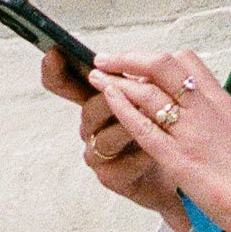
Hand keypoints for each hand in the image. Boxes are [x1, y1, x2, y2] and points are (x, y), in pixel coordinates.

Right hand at [44, 38, 186, 222]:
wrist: (176, 171)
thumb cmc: (160, 129)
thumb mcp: (149, 97)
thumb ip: (138, 79)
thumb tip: (139, 60)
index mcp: (95, 100)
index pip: (64, 84)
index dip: (55, 71)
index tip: (54, 54)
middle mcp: (91, 127)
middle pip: (88, 109)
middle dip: (109, 97)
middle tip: (127, 89)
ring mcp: (98, 154)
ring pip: (104, 139)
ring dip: (126, 127)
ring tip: (149, 117)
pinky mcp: (112, 178)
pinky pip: (123, 166)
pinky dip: (140, 156)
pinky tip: (155, 150)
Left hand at [89, 52, 230, 231]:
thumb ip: (220, 120)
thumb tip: (206, 117)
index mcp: (223, 102)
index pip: (187, 62)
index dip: (157, 58)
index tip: (141, 63)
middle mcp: (206, 110)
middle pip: (162, 65)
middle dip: (129, 58)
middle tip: (108, 59)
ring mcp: (191, 133)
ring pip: (148, 91)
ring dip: (117, 79)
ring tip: (98, 75)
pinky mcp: (179, 159)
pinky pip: (143, 126)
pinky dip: (122, 107)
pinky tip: (107, 97)